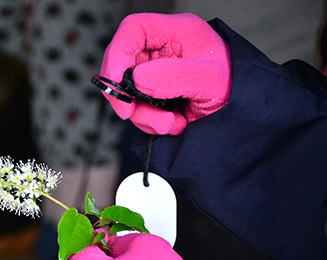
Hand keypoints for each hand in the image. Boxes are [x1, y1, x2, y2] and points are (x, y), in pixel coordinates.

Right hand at [100, 13, 230, 134]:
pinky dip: (151, 123)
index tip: (116, 83)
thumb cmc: (238, 89)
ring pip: (127, 92)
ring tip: (172, 123)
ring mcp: (156, 74)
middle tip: (133, 114)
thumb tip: (137, 79)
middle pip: (122, 64)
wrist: (248, 113)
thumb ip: (175, 77)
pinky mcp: (155, 95)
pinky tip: (174, 124)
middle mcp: (162, 50)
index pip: (133, 29)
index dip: (117, 54)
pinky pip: (137, 109)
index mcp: (176, 32)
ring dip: (144, 115)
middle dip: (127, 95)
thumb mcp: (211, 81)